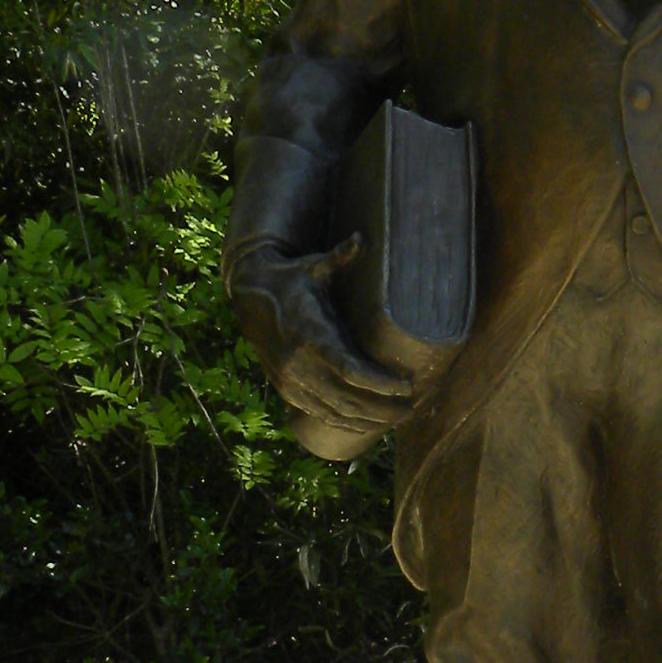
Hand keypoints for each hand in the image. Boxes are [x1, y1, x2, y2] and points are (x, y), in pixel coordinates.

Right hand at [228, 240, 417, 435]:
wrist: (249, 295)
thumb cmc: (291, 278)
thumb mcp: (314, 266)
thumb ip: (340, 257)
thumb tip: (363, 239)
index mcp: (311, 333)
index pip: (350, 368)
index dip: (380, 383)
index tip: (407, 387)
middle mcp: (299, 362)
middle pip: (348, 398)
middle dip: (383, 408)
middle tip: (412, 408)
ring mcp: (291, 380)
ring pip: (335, 412)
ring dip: (368, 420)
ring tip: (397, 419)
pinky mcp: (286, 389)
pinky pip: (318, 414)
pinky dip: (344, 422)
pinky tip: (366, 424)